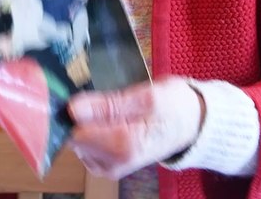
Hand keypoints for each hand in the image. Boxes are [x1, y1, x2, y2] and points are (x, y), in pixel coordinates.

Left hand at [67, 76, 204, 178]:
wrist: (192, 125)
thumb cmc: (173, 106)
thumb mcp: (146, 96)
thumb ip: (107, 105)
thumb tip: (72, 109)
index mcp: (121, 145)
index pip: (73, 132)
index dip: (69, 111)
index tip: (74, 93)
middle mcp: (111, 163)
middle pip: (73, 137)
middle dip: (78, 116)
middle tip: (99, 97)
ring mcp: (107, 166)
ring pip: (77, 140)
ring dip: (85, 121)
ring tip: (109, 107)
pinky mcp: (106, 164)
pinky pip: (85, 145)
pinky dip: (90, 129)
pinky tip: (108, 118)